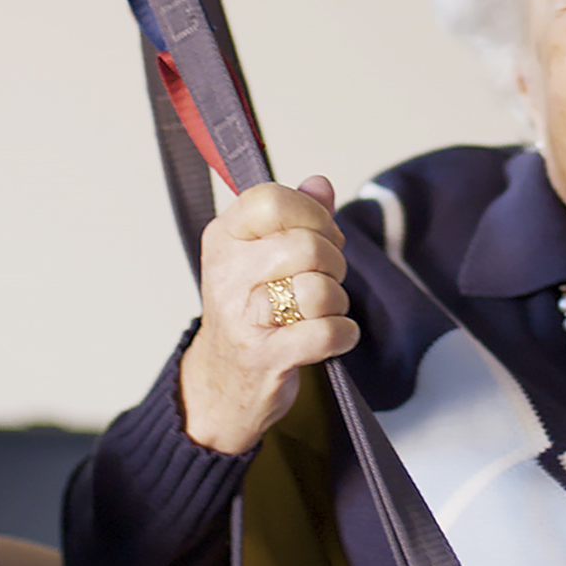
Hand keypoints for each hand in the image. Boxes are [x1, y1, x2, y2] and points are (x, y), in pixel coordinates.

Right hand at [179, 176, 358, 454]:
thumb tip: (320, 184)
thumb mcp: (266, 254)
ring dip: (337, 301)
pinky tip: (333, 336)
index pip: (272, 200)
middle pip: (308, 246)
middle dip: (334, 263)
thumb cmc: (254, 309)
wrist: (222, 381)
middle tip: (324, 278)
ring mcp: (242, 318)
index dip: (312, 213)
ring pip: (319, 289)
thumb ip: (299, 215)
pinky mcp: (264, 357)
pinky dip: (343, 334)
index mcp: (225, 237)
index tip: (320, 233)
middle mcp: (227, 273)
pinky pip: (326, 333)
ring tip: (322, 311)